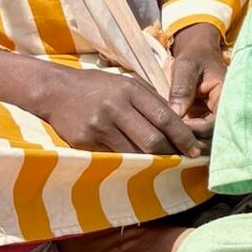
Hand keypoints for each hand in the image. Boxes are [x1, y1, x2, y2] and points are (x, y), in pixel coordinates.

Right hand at [37, 64, 202, 158]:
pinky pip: (114, 158)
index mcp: (129, 90)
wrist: (55, 91)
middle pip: (152, 140)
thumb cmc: (98, 87)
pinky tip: (139, 167)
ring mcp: (99, 127)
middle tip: (184, 161)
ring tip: (165, 166)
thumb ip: (151, 101)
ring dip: (152, 162)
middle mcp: (115, 108)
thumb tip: (179, 124)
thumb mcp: (126, 83)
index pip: (164, 117)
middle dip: (171, 153)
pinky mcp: (85, 143)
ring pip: (134, 153)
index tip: (196, 149)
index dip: (183, 137)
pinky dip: (130, 164)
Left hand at [167, 23, 226, 138]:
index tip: (175, 128)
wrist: (198, 55)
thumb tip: (176, 114)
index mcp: (227, 95)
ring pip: (207, 140)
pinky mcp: (207, 121)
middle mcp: (226, 110)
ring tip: (168, 142)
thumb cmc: (194, 57)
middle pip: (214, 137)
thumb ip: (182, 88)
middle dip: (193, 142)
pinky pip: (200, 136)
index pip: (216, 123)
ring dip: (189, 143)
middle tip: (169, 142)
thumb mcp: (186, 66)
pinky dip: (187, 139)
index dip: (196, 130)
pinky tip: (171, 139)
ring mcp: (217, 117)